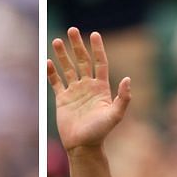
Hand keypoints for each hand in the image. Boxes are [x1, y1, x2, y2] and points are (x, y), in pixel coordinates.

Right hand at [48, 27, 131, 152]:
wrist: (83, 146)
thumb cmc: (100, 132)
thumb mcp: (115, 115)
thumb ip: (123, 97)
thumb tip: (128, 78)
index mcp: (101, 88)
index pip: (100, 63)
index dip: (97, 49)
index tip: (94, 34)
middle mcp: (88, 86)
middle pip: (82, 61)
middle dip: (77, 45)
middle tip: (72, 30)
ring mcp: (74, 92)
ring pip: (68, 68)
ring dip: (63, 55)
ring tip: (57, 40)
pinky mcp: (62, 99)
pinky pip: (56, 82)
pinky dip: (52, 72)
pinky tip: (48, 61)